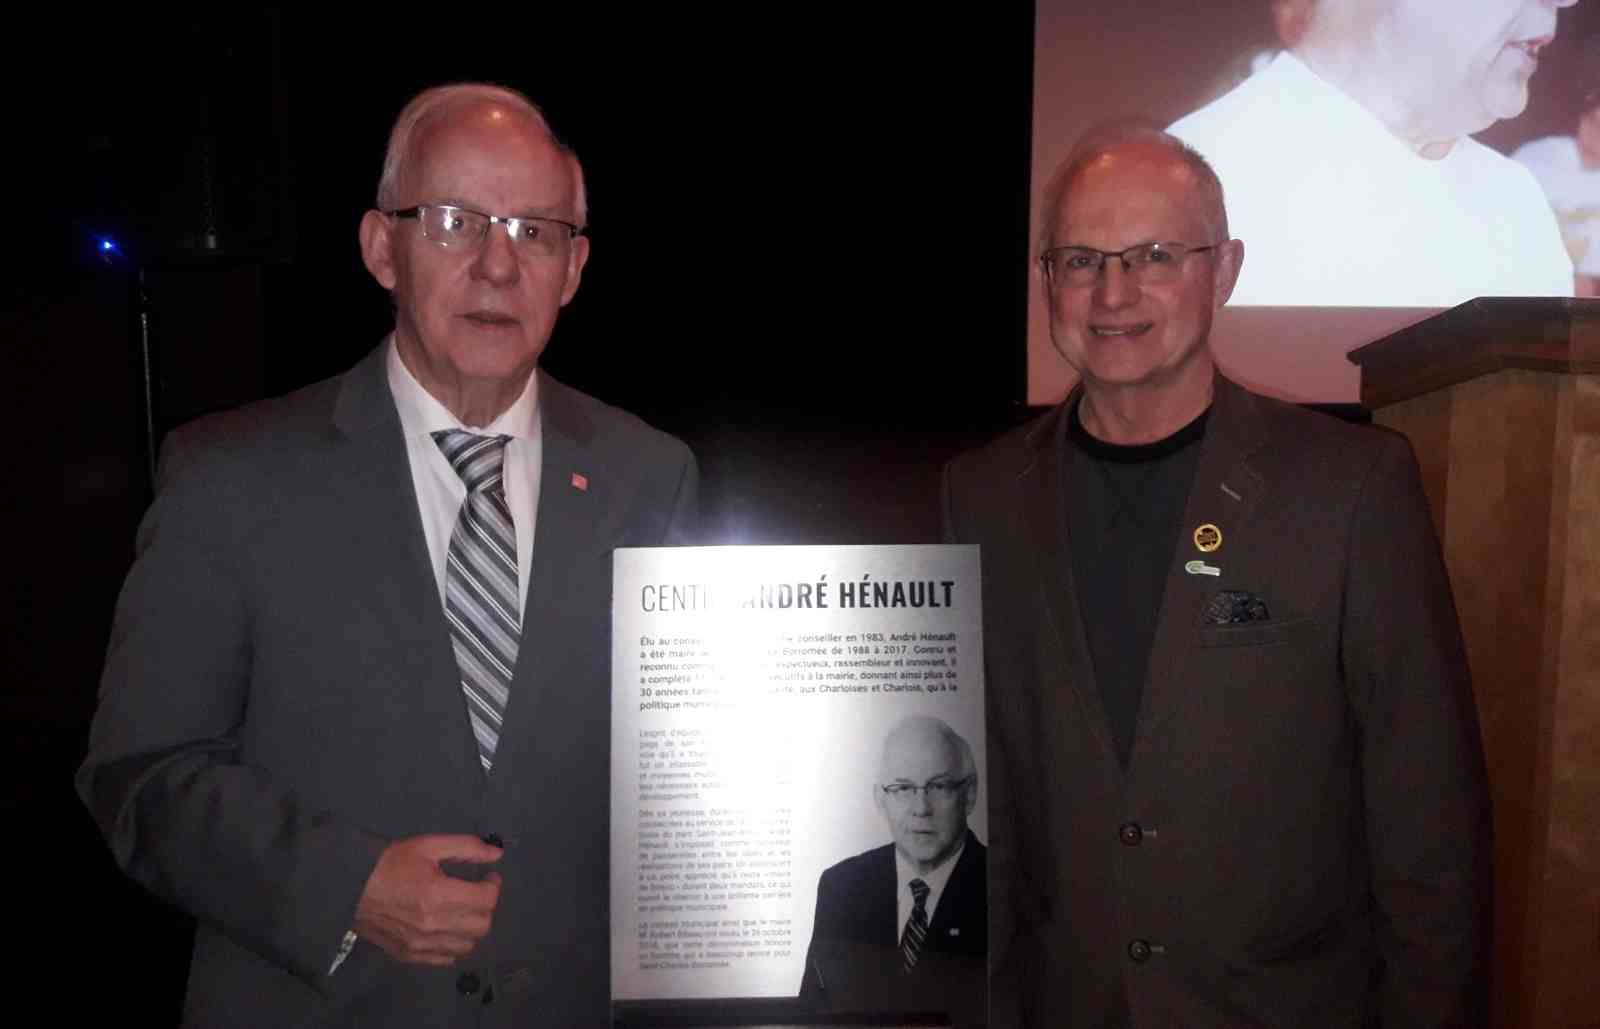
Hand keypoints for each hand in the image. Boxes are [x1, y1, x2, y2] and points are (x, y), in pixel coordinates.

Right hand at [353, 833, 502, 965]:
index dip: (493, 886)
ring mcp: (420, 944)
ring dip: (471, 928)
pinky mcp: (409, 955)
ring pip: (466, 946)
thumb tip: (497, 854)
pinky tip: (446, 928)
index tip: (488, 877)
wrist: (350, 887)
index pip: (486, 900)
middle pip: (481, 926)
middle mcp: (432, 924)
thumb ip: (466, 847)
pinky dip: (452, 945)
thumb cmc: (390, 863)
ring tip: (461, 911)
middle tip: (476, 893)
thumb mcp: (428, 845)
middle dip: (485, 907)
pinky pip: (445, 959)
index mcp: (438, 894)